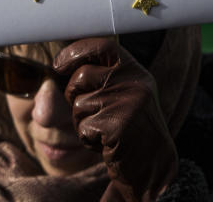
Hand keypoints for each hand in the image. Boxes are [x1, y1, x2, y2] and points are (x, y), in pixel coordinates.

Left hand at [54, 38, 176, 201]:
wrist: (154, 166)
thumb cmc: (132, 127)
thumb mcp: (126, 93)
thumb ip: (105, 75)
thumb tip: (66, 59)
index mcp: (136, 72)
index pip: (103, 45)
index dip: (76, 51)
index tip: (59, 63)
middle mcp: (134, 84)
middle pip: (81, 76)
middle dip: (74, 95)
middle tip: (93, 112)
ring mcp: (127, 104)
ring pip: (78, 104)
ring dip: (83, 121)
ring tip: (106, 130)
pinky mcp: (117, 127)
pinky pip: (83, 127)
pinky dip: (88, 139)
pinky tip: (108, 144)